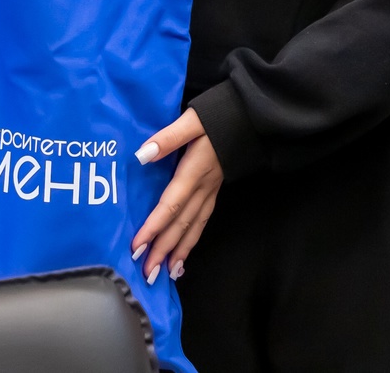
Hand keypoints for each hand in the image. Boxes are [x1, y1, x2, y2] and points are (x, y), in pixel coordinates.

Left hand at [130, 111, 220, 281]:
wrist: (252, 118)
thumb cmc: (218, 116)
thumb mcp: (192, 120)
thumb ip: (168, 138)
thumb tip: (142, 155)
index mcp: (194, 171)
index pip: (170, 205)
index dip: (153, 227)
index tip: (136, 246)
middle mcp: (203, 187)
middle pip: (181, 224)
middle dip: (164, 249)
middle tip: (147, 274)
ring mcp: (211, 191)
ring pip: (194, 227)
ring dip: (179, 251)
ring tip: (166, 274)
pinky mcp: (215, 191)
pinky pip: (202, 221)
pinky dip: (193, 240)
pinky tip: (184, 254)